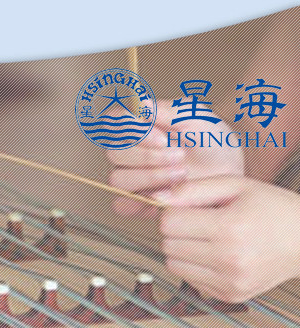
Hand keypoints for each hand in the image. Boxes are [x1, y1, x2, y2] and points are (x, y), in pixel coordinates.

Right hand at [108, 100, 244, 217]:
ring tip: (181, 174)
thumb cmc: (213, 141)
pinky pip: (122, 205)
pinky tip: (166, 194)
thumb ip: (170, 111)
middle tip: (180, 155)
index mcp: (139, 127)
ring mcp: (131, 178)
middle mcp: (129, 152)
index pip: (113, 122)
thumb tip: (141, 105)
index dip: (130, 129)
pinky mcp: (137, 203)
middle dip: (148, 156)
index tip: (162, 137)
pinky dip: (141, 201)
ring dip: (150, 177)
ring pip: (118, 179)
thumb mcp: (198, 118)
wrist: (230, 171)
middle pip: (114, 153)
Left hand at [156, 176, 299, 302]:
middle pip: (167, 245)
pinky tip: (217, 256)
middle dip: (177, 231)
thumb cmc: (274, 209)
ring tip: (208, 239)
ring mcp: (229, 281)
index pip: (169, 223)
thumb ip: (192, 189)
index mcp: (230, 228)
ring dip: (182, 251)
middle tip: (201, 223)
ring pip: (173, 265)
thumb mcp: (237, 186)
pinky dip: (196, 267)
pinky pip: (189, 280)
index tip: (189, 209)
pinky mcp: (229, 295)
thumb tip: (156, 197)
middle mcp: (229, 258)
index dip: (174, 213)